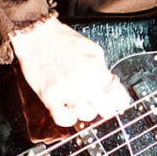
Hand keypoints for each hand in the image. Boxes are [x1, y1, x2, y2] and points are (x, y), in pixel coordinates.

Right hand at [11, 17, 132, 127]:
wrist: (37, 36)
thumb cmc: (62, 40)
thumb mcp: (93, 49)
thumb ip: (103, 69)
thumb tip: (110, 85)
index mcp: (96, 69)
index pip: (118, 96)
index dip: (119, 100)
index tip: (117, 102)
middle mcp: (82, 82)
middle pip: (105, 110)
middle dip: (105, 106)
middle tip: (101, 102)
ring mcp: (66, 91)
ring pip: (86, 115)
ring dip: (86, 109)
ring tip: (80, 99)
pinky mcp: (49, 97)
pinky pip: (64, 119)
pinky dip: (69, 117)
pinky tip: (68, 108)